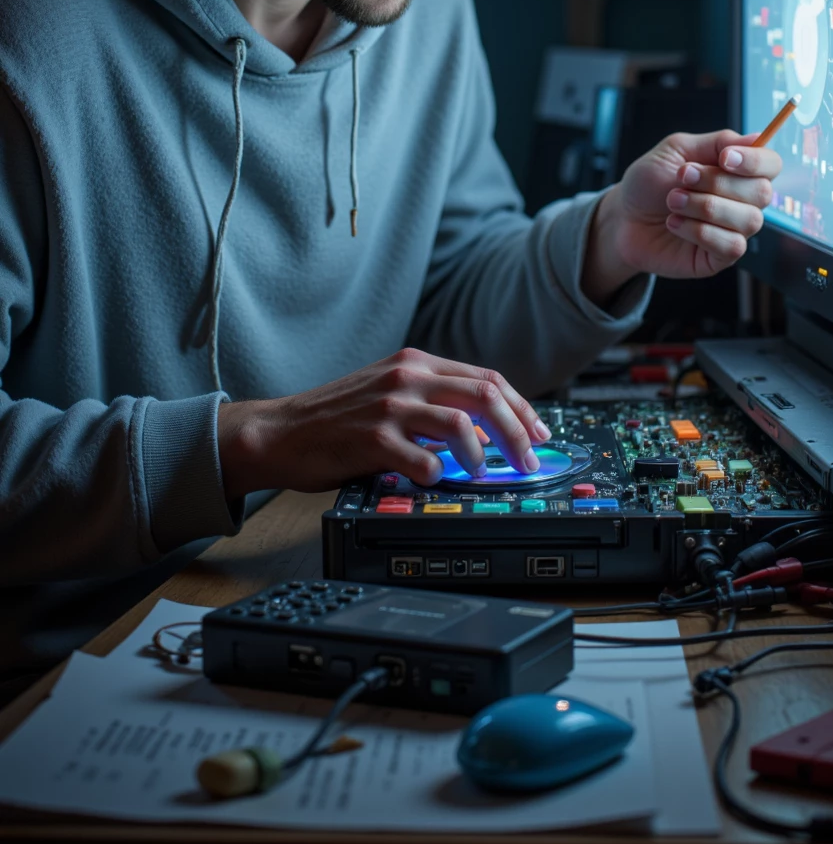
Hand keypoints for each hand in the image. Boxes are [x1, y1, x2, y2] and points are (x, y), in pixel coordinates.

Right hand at [217, 348, 550, 499]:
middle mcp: (407, 376)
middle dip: (517, 430)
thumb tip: (487, 429)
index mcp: (416, 362)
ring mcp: (390, 405)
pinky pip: (422, 458)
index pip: (487, 378)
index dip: (521, 408)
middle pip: (484, 395)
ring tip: (484, 472)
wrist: (281, 431)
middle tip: (529, 459)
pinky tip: (436, 480)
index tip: (539, 433)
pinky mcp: (372, 437)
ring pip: (461, 422)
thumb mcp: (390, 391)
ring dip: (483, 453)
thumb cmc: (337, 418)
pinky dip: (438, 473)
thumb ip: (434, 400)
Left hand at [581, 129, 782, 302]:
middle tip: (682, 178)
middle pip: (761, 192)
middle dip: (717, 183)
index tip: (725, 158)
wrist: (622, 218)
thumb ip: (717, 142)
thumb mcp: (677, 150)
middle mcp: (743, 201)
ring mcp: (734, 231)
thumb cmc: (650, 183)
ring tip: (673, 201)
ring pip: (748, 220)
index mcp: (737, 171)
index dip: (755, 161)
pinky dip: (700, 232)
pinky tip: (675, 224)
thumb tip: (757, 137)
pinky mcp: (720, 258)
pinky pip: (732, 246)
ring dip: (705, 207)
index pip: (771, 164)